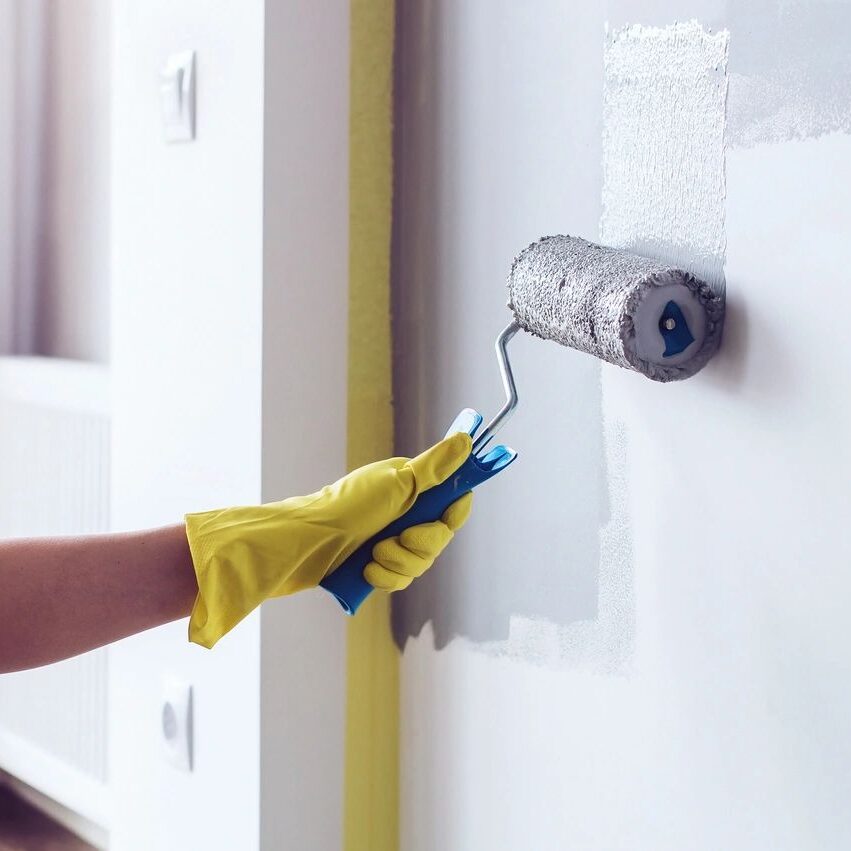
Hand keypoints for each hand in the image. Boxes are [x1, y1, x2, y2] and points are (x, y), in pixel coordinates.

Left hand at [185, 432, 472, 647]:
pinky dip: (384, 577)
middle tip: (398, 538)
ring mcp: (389, 541)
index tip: (446, 515)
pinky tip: (366, 571)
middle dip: (420, 545)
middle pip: (438, 538)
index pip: (451, 503)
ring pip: (420, 563)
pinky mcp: (376, 566)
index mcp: (411, 488)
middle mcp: (403, 513)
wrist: (305, 543)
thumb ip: (435, 467)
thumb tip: (466, 439)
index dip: (453, 514)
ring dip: (398, 562)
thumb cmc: (347, 506)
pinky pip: (399, 580)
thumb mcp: (397, 482)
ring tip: (373, 555)